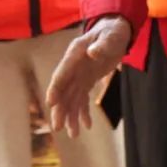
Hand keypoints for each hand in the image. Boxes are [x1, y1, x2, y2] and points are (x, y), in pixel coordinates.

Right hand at [46, 16, 130, 137]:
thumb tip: (92, 52)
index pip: (62, 73)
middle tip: (59, 128)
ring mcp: (78, 75)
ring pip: (71, 99)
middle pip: (63, 91)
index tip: (51, 103)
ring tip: (73, 134)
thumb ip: (102, 45)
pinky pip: (82, 99)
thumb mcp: (111, 37)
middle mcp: (73, 67)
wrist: (115, 31)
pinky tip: (87, 126)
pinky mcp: (86, 81)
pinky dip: (83, 113)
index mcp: (74, 54)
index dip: (56, 88)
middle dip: (60, 110)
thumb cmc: (112, 32)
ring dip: (71, 116)